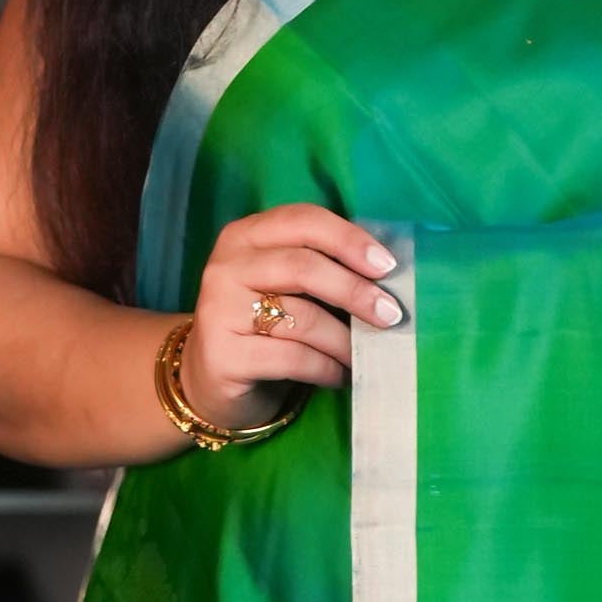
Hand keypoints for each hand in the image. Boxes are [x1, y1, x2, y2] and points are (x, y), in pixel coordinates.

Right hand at [176, 205, 402, 429]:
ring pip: (302, 318)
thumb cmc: (261, 327)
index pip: (303, 221)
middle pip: (304, 267)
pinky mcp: (223, 355)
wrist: (210, 380)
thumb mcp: (283, 285)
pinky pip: (293, 358)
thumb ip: (320, 266)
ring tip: (365, 354)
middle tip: (391, 315)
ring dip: (345, 340)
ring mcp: (219, 310)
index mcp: (245, 236)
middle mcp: (226, 266)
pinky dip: (327, 368)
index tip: (387, 266)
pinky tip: (339, 376)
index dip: (349, 240)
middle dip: (355, 291)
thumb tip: (386, 274)